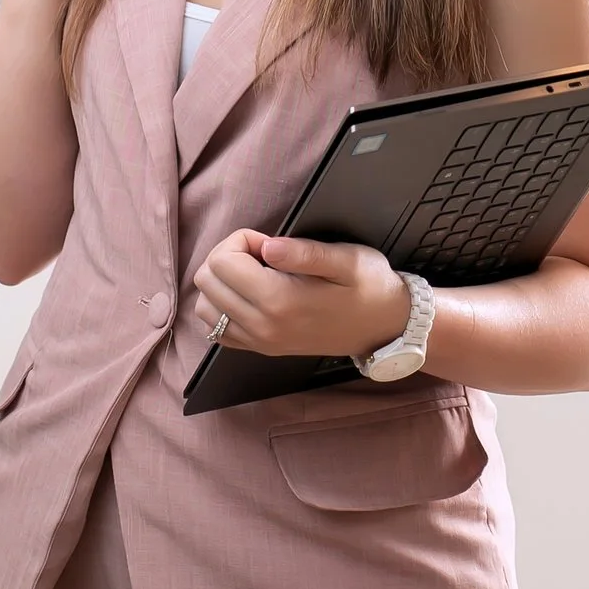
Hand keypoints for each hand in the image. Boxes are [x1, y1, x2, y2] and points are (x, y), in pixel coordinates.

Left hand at [190, 229, 412, 358]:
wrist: (384, 327)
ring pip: (204, 306)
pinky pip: (216, 328)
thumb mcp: (346, 260)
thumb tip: (266, 246)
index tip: (269, 242)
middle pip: (206, 281)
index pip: (223, 262)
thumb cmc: (368, 286)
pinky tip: (248, 293)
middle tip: (261, 254)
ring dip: (221, 281)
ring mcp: (259, 342)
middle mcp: (263, 327)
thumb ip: (304, 253)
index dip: (241, 240)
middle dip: (228, 256)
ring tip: (254, 273)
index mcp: (280, 301)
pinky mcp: (260, 349)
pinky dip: (221, 306)